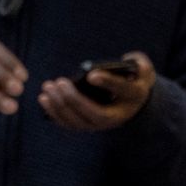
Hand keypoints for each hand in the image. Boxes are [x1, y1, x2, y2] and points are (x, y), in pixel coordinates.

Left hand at [37, 51, 156, 131]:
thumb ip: (137, 62)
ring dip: (59, 105)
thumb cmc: (133, 78)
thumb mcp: (142, 68)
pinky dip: (54, 113)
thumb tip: (124, 60)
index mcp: (134, 96)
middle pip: (94, 112)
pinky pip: (68, 123)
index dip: (108, 82)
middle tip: (59, 82)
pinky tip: (43, 99)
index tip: (91, 75)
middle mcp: (118, 116)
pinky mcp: (87, 126)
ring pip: (78, 121)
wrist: (131, 100)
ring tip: (48, 88)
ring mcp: (101, 125)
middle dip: (74, 98)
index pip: (122, 90)